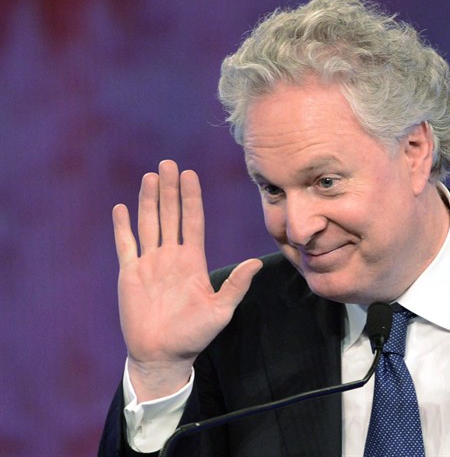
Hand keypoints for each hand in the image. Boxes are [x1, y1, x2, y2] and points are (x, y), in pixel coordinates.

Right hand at [112, 160, 261, 399]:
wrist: (163, 356)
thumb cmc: (194, 335)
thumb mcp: (221, 309)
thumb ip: (236, 284)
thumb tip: (256, 262)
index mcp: (192, 261)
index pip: (192, 221)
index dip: (191, 198)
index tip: (190, 175)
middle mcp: (171, 257)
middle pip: (170, 215)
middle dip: (169, 190)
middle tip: (168, 164)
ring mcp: (150, 264)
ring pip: (149, 224)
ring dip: (148, 200)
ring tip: (150, 176)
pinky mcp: (130, 275)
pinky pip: (126, 245)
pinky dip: (123, 227)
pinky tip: (122, 207)